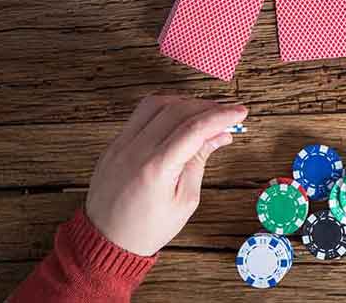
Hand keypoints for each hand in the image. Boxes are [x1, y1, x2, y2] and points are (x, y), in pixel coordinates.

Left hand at [85, 96, 247, 255]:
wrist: (105, 242)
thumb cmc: (146, 229)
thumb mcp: (184, 201)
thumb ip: (200, 161)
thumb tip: (220, 135)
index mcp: (155, 169)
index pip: (194, 128)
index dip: (221, 115)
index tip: (240, 111)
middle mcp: (135, 150)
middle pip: (177, 110)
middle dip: (207, 106)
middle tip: (227, 113)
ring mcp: (120, 144)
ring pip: (156, 104)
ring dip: (184, 102)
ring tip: (204, 112)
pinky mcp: (114, 144)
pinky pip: (140, 114)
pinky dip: (164, 109)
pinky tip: (179, 117)